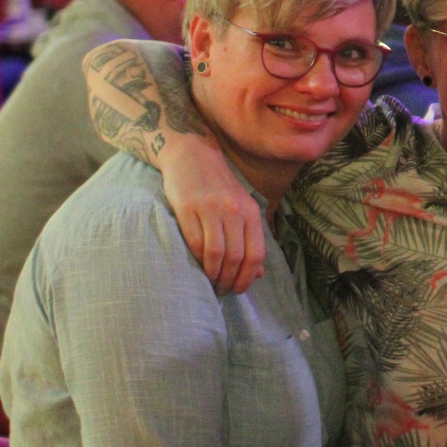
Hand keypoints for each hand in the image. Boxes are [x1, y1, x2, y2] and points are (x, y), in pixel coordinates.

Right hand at [161, 136, 266, 293]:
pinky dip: (197, 261)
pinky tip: (196, 267)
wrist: (192, 155)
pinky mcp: (188, 208)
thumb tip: (258, 274)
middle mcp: (234, 211)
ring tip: (209, 283)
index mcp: (251, 212)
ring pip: (216, 253)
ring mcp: (212, 209)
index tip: (239, 290)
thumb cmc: (218, 187)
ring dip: (213, 275)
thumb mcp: (241, 209)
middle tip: (222, 290)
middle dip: (229, 280)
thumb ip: (250, 239)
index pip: (256, 254)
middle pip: (236, 257)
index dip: (248, 277)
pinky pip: (194, 242)